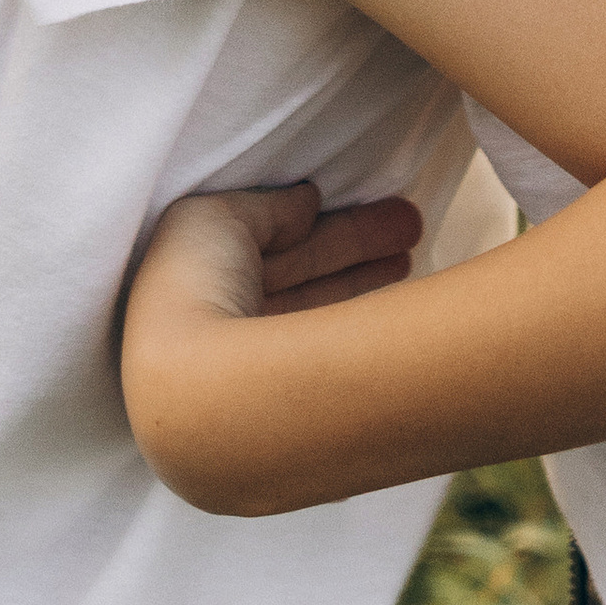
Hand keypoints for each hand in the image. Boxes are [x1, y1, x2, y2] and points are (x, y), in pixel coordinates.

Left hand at [121, 186, 422, 502]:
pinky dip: (367, 317)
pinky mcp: (299, 402)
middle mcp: (229, 333)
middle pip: (301, 278)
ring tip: (413, 248)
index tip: (352, 204)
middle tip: (410, 224)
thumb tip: (306, 202)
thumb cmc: (192, 289)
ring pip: (322, 311)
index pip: (268, 247)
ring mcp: (264, 372)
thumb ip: (266, 208)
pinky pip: (337, 343)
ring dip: (367, 276)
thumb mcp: (215, 219)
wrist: (201, 390)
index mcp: (196, 288)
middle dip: (354, 246)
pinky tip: (400, 292)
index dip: (314, 224)